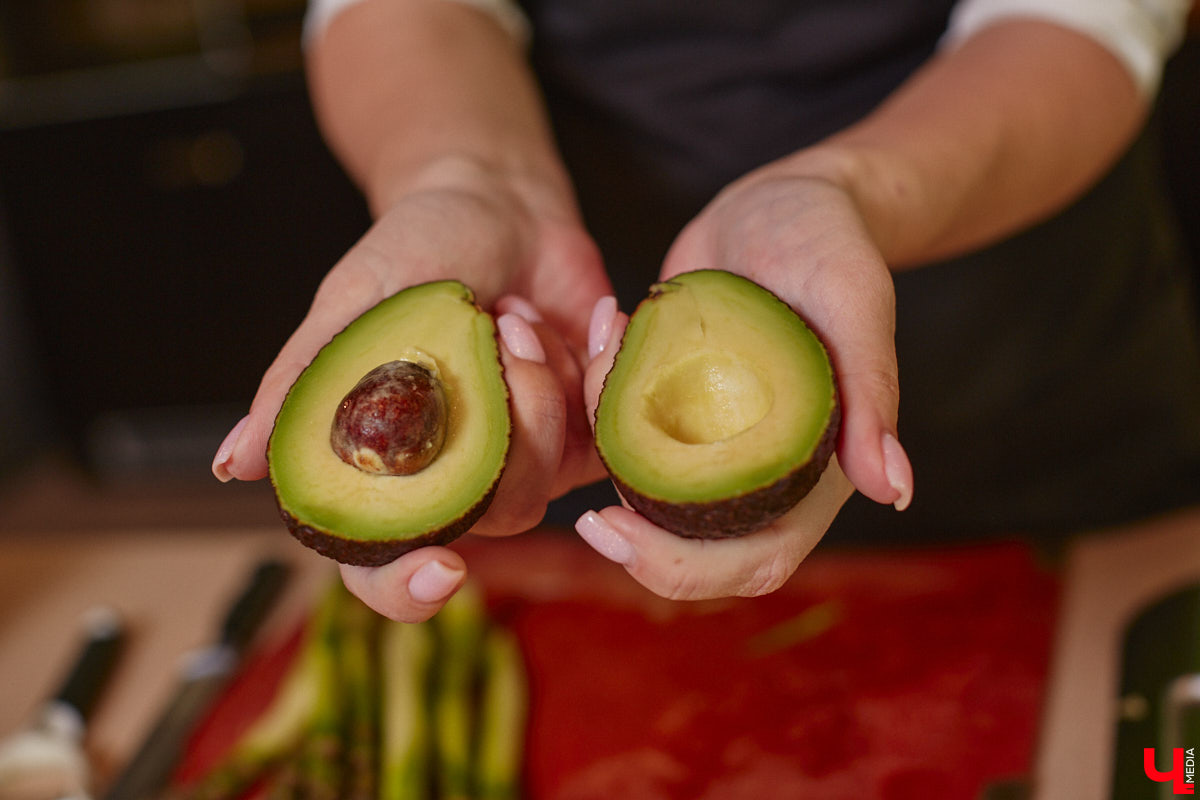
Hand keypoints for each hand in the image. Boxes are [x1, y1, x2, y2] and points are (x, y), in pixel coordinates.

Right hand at [212, 171, 610, 620]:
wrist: (500, 203)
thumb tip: (232, 465)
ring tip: (517, 316)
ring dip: (542, 386)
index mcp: (389, 469)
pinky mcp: (585, 428)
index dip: (406, 589)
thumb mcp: (352, 306)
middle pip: (491, 520)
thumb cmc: (415, 250)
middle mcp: (458, 478)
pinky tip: (580, 318)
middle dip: (503, 429)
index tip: (442, 570)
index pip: (383, 569)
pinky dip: (592, 366)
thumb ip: (301, 385)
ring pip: (549, 478)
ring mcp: (527, 458)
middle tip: (495, 332)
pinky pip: (603, 433)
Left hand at [574, 170, 912, 599]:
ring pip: (639, 482)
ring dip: (605, 432)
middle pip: (686, 548)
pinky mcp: (664, 398)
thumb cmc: (833, 248)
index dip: (684, 570)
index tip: (619, 535)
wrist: (785, 202)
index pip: (751, 562)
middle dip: (631, 543)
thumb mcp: (856, 307)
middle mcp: (752, 469)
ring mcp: (703, 437)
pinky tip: (609, 317)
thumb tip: (895, 491)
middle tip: (585, 517)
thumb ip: (873, 396)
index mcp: (807, 473)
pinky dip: (597, 387)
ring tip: (610, 333)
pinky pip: (619, 422)